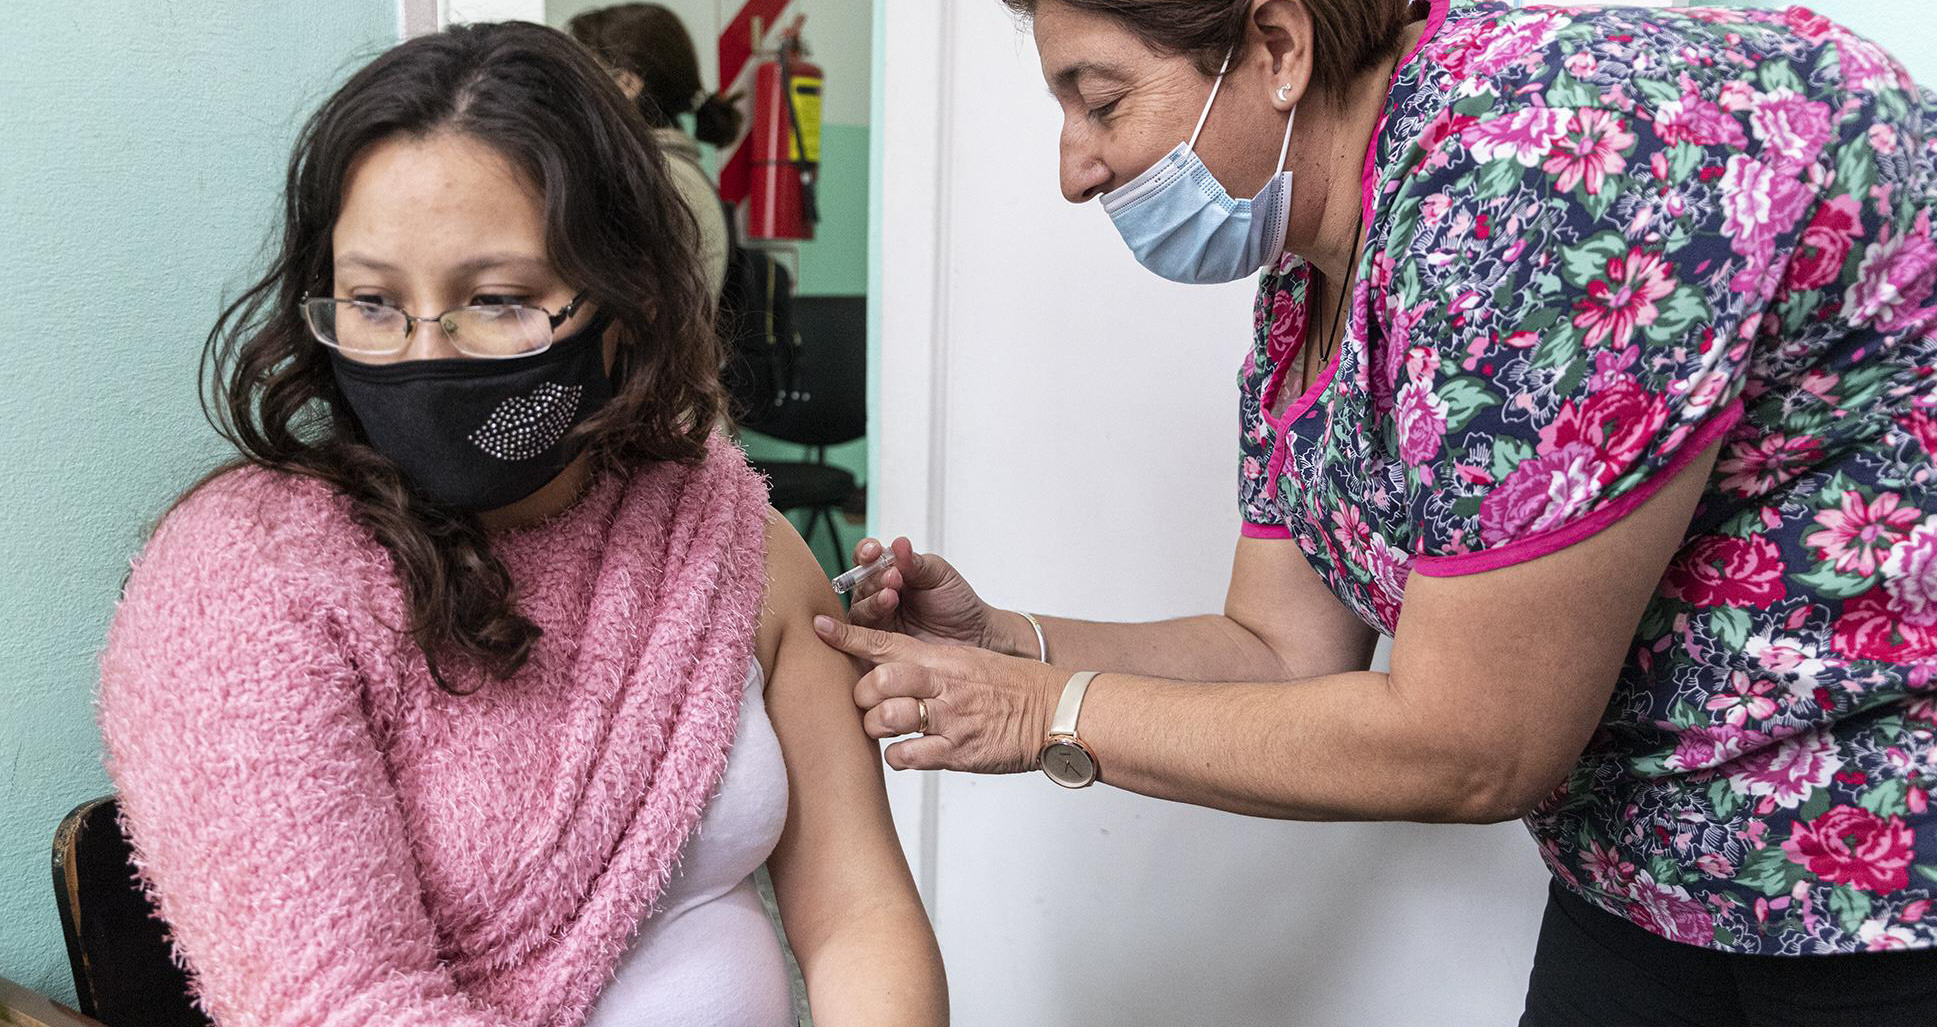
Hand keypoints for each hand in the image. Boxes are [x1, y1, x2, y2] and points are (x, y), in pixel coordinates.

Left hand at [814, 615, 1063, 773]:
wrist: (1055, 712)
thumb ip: (927, 664)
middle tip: (868, 704)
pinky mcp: (957, 752)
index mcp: (942, 658)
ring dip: (876, 727)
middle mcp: (942, 684)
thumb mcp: (968, 662)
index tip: (818, 626)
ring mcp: (948, 718)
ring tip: (887, 729)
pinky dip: (898, 757)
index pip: (885, 641)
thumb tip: (885, 665)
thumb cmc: (1012, 688)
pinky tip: (908, 753)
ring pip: (885, 719)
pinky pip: (907, 757)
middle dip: (862, 695)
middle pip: (876, 682)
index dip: (847, 635)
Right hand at [845, 536, 1023, 653]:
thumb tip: (899, 544)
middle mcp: (879, 596)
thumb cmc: (957, 604)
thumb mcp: (939, 576)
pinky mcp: (878, 647)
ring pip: (860, 609)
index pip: (868, 559)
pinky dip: (870, 625)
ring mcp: (878, 622)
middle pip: (860, 584)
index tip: (874, 550)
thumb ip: (916, 563)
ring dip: (873, 600)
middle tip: (893, 577)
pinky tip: (886, 615)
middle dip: (874, 578)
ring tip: (891, 596)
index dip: (866, 552)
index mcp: (891, 573)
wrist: (975, 636)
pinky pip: (864, 637)